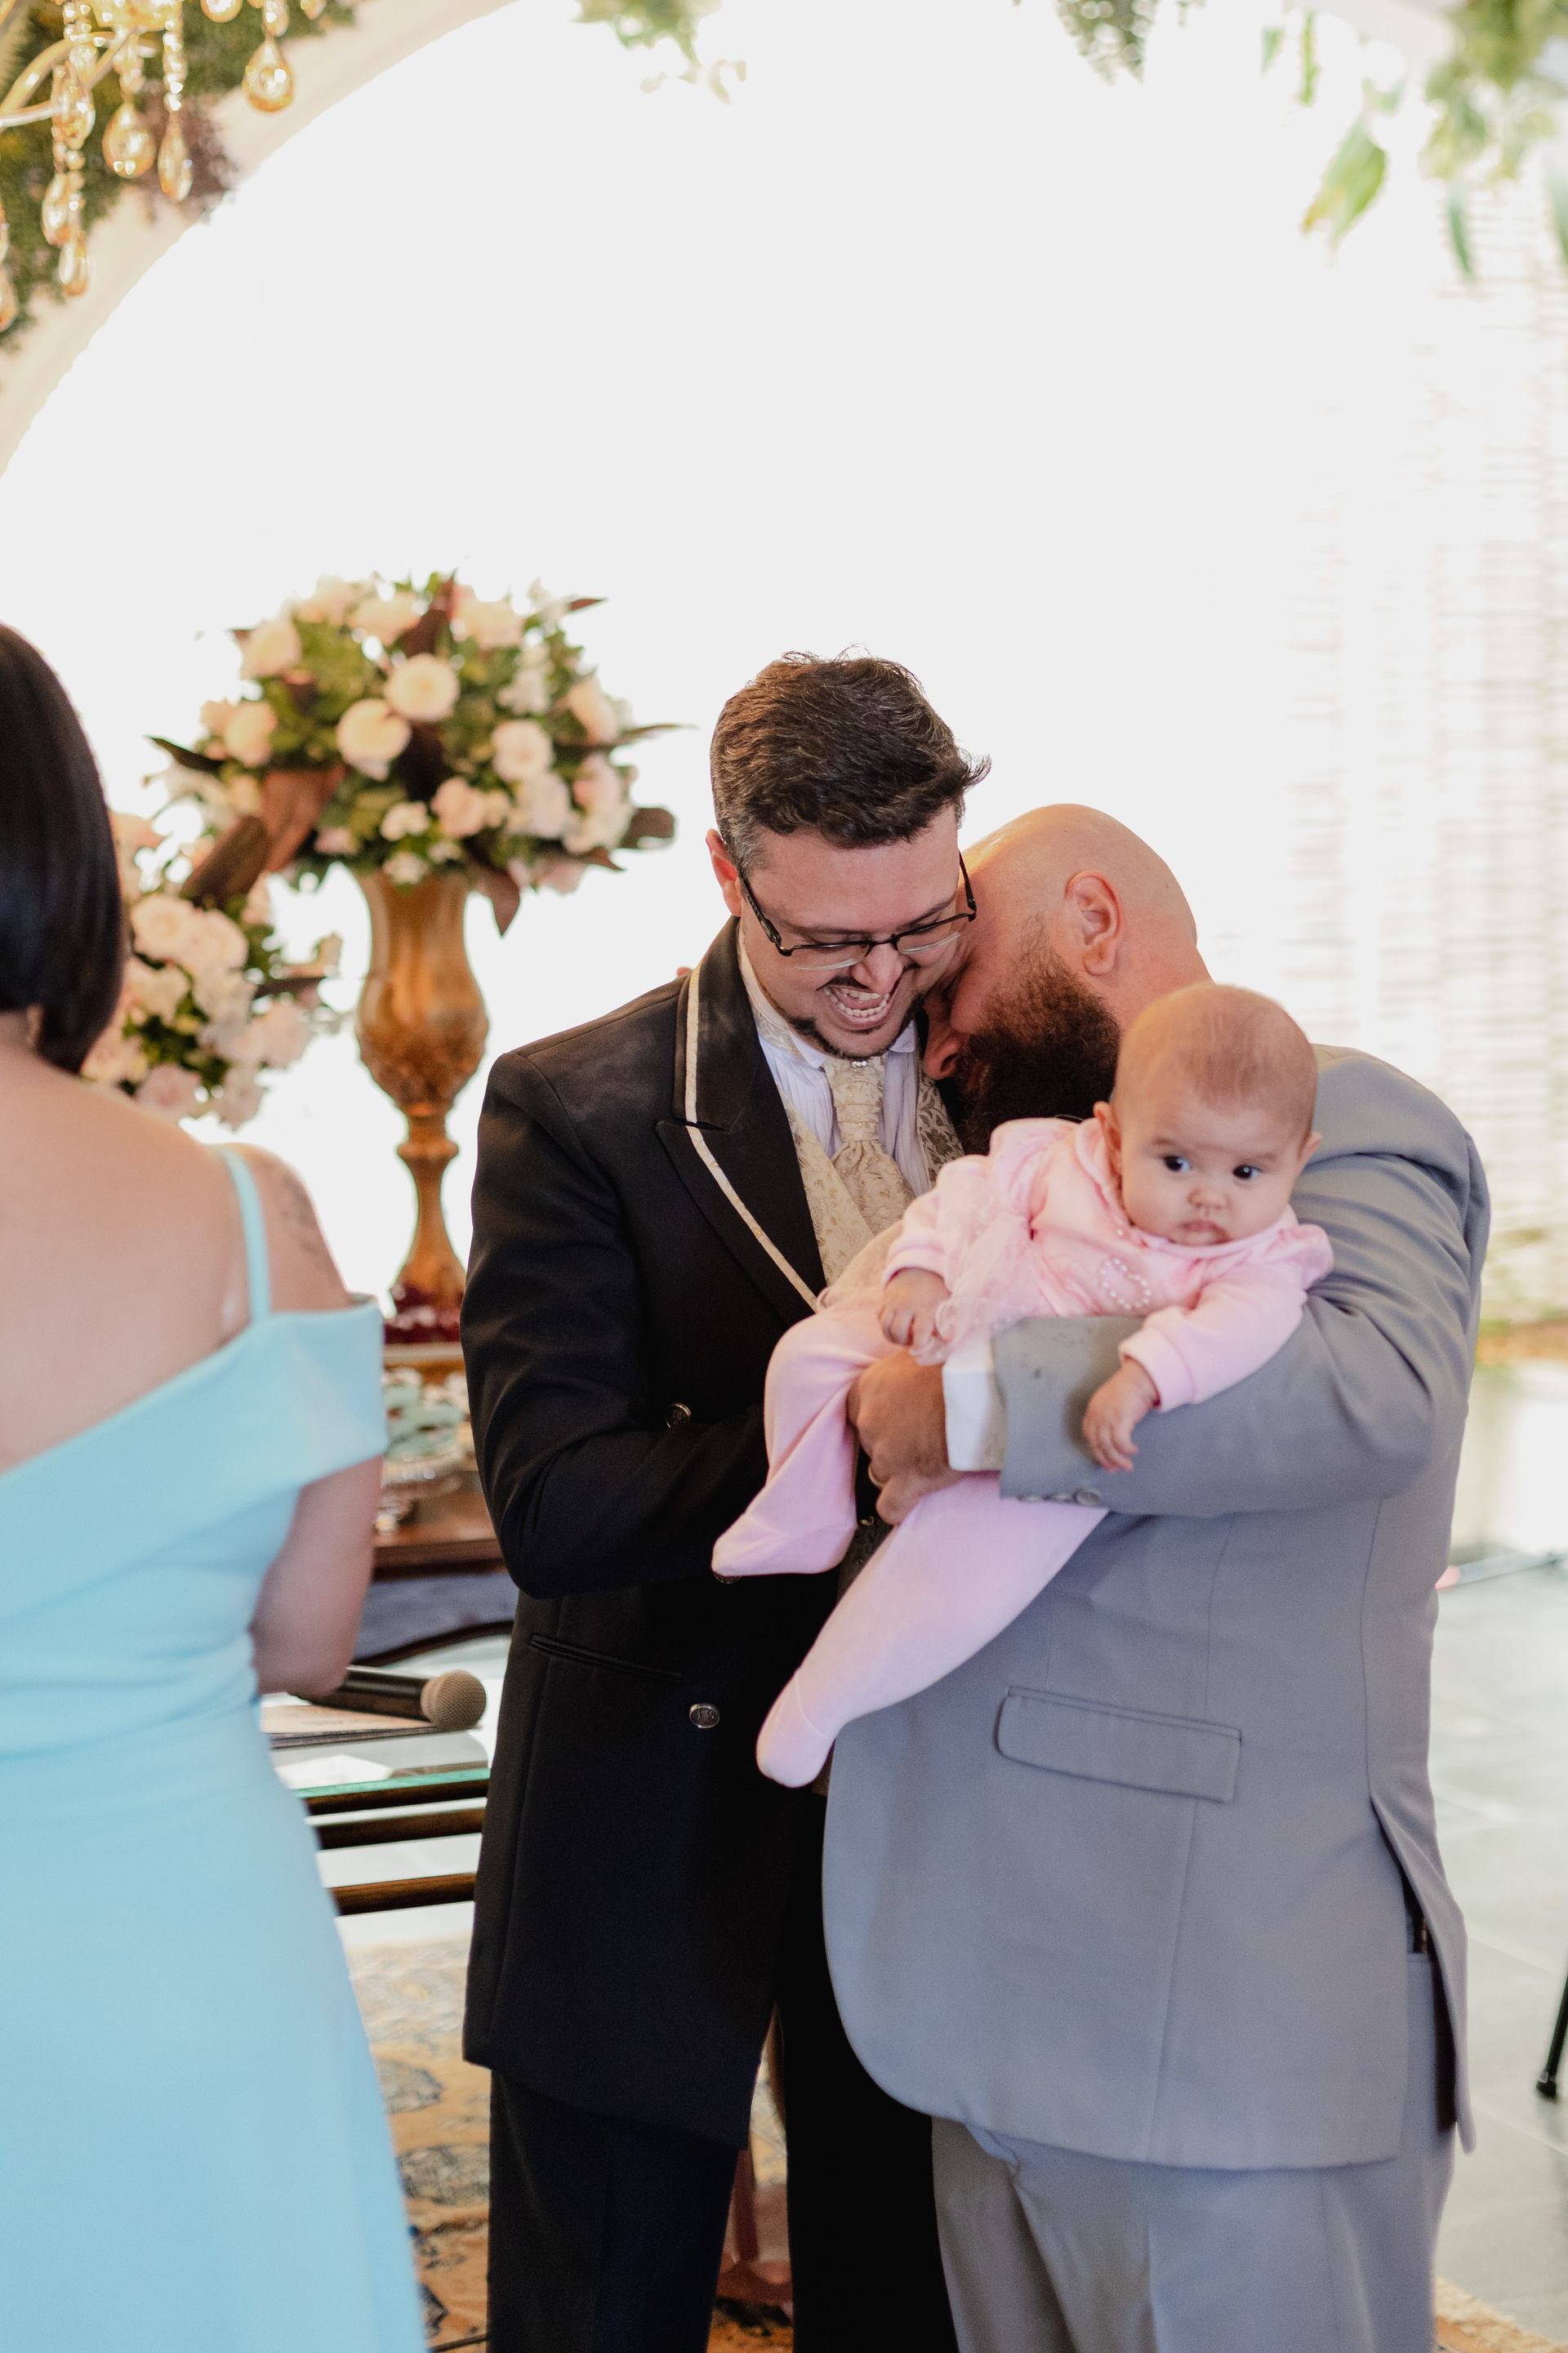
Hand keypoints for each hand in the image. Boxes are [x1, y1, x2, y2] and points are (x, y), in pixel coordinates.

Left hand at [846, 1353, 961, 1523]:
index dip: (880, 1416)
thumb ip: (907, 1369)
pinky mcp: (909, 1479)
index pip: (857, 1409)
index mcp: (870, 1386)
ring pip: (879, 1472)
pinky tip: (905, 1504)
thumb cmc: (958, 1363)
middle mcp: (871, 1420)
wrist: (979, 1385)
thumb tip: (915, 1369)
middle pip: (870, 1441)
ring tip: (926, 1461)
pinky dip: (897, 1508)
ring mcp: (886, 1453)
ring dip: (898, 1470)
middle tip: (921, 1435)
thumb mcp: (922, 1352)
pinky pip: (890, 1506)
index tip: (898, 1416)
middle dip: (891, 1442)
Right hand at [880, 1268, 950, 1349]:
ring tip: (904, 1337)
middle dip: (905, 1343)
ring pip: (885, 1327)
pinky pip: (879, 1317)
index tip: (922, 1352)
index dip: (920, 1346)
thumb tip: (948, 1342)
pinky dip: (885, 1326)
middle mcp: (906, 1304)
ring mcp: (893, 1302)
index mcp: (925, 1306)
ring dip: (893, 1337)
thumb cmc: (936, 1288)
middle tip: (913, 1342)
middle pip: (898, 1331)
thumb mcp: (947, 1303)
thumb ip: (946, 1323)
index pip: (919, 1332)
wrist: (921, 1266)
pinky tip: (896, 1327)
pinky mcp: (885, 1299)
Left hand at [1081, 1358, 1158, 1473]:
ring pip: (1108, 1447)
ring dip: (1118, 1459)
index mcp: (1093, 1411)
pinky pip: (1121, 1442)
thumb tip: (1110, 1436)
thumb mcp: (1109, 1402)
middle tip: (1115, 1470)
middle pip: (1097, 1444)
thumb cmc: (1128, 1390)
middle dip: (1106, 1460)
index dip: (1096, 1450)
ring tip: (1128, 1466)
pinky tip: (1133, 1451)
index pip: (1089, 1435)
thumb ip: (1106, 1417)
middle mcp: (1097, 1415)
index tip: (1104, 1461)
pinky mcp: (1120, 1419)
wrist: (1139, 1378)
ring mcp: (1107, 1417)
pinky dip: (1126, 1450)